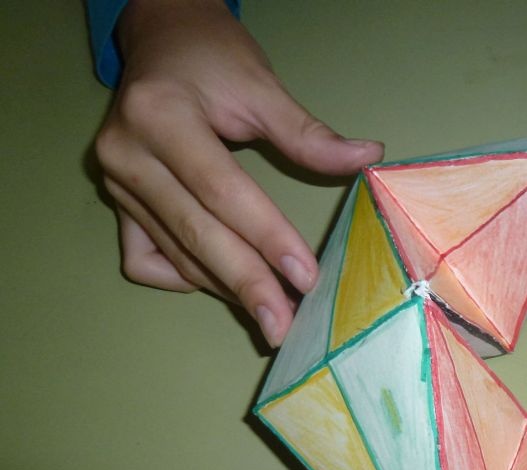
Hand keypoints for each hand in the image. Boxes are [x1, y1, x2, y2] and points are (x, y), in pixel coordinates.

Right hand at [94, 0, 383, 345]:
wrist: (163, 42)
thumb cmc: (212, 59)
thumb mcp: (261, 86)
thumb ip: (308, 134)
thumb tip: (367, 158)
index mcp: (159, 117)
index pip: (222, 191)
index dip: (267, 236)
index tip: (306, 277)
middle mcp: (126, 154)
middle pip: (196, 233)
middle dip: (246, 284)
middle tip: (283, 325)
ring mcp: (114, 184)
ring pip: (176, 253)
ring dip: (226, 288)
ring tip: (271, 314)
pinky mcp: (116, 203)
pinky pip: (147, 259)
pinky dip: (184, 276)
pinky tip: (220, 280)